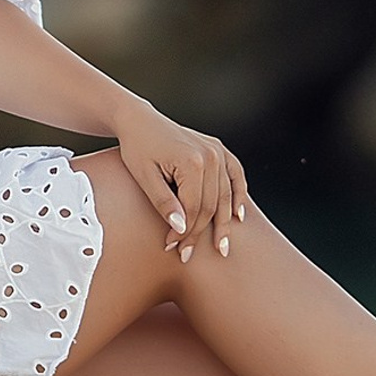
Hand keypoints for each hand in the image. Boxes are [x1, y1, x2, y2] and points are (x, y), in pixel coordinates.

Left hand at [114, 101, 249, 265]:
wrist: (140, 120)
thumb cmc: (137, 148)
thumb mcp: (144, 177)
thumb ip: (163, 202)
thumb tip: (181, 228)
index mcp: (192, 162)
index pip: (195, 208)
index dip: (185, 232)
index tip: (173, 248)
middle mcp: (210, 155)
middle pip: (211, 205)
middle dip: (200, 233)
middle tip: (187, 254)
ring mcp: (217, 151)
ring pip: (225, 195)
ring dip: (222, 223)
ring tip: (220, 248)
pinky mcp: (218, 149)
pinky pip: (235, 176)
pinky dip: (238, 196)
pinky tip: (238, 216)